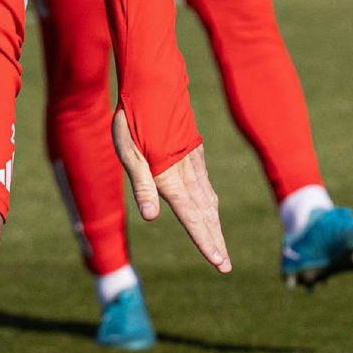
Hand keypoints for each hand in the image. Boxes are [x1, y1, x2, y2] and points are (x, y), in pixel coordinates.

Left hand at [113, 108, 230, 272]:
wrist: (152, 85)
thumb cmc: (132, 119)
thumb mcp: (128, 151)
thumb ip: (141, 184)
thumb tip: (152, 217)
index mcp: (169, 177)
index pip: (191, 216)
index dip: (204, 241)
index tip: (218, 261)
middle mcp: (187, 173)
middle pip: (205, 214)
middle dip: (215, 241)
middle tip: (225, 267)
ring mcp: (194, 163)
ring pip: (209, 201)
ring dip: (215, 226)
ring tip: (220, 248)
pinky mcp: (195, 153)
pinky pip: (206, 186)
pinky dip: (211, 205)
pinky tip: (211, 212)